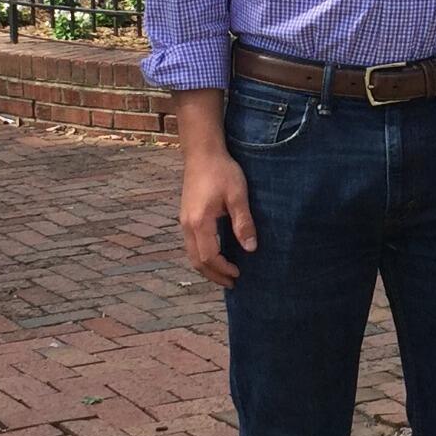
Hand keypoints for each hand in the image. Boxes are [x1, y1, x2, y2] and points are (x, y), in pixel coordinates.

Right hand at [178, 140, 255, 286]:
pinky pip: (191, 244)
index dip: (223, 269)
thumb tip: (250, 248)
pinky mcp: (186, 216)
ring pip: (191, 254)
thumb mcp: (238, 195)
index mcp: (200, 222)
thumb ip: (243, 222)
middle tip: (231, 282)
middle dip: (213, 275)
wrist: (202, 152)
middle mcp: (187, 225)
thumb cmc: (222, 171)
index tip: (238, 274)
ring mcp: (184, 221)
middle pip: (196, 261)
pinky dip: (202, 256)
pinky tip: (215, 255)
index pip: (209, 257)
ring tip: (224, 274)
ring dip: (206, 267)